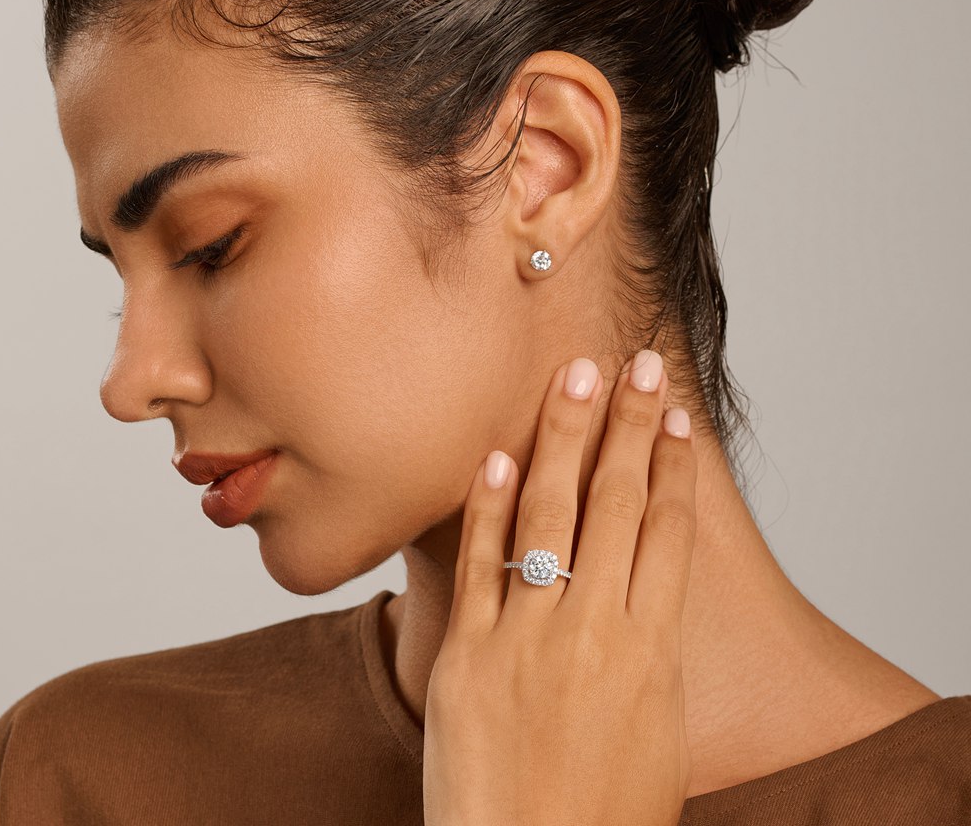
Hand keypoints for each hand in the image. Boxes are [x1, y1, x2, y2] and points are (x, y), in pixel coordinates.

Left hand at [423, 351, 697, 825]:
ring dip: (566, 438)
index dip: (673, 466)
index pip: (669, 530)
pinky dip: (490, 508)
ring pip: (552, 514)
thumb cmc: (607, 816)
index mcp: (653, 650)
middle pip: (618, 502)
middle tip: (636, 363)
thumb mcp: (659, 727)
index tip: (675, 416)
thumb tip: (647, 576)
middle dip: (630, 425)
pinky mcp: (469, 656)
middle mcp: (595, 631)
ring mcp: (528, 639)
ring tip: (575, 378)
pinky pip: (481, 566)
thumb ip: (651, 645)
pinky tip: (500, 456)